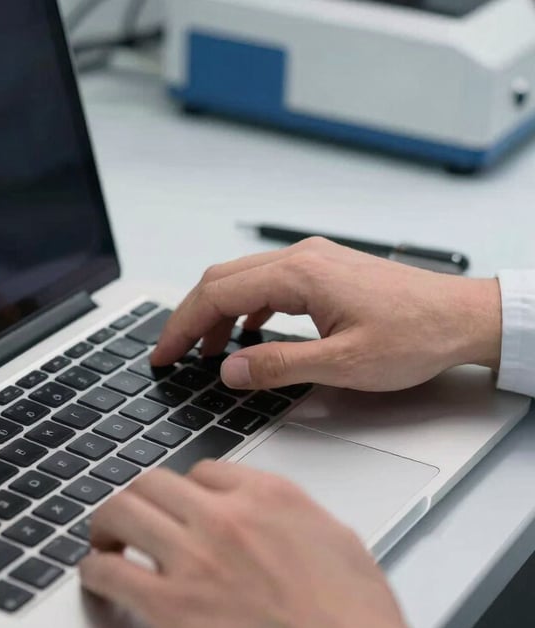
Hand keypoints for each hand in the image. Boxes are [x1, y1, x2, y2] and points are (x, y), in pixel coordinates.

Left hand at [80, 461, 414, 627]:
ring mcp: (196, 559)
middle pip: (154, 481)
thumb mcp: (336, 539)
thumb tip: (275, 515)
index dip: (186, 491)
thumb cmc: (358, 622)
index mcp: (269, 496)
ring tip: (105, 539)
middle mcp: (227, 516)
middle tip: (130, 516)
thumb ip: (294, 515)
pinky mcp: (174, 608)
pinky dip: (95, 570)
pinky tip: (96, 576)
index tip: (179, 508)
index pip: (204, 471)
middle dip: (137, 497)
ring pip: (124, 510)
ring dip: (106, 523)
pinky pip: (113, 572)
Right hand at [151, 237, 501, 392]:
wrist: (462, 317)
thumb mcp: (343, 365)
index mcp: (299, 275)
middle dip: (191, 316)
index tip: (164, 353)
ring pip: (243, 278)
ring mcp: (314, 260)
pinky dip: (246, 306)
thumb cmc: (415, 336)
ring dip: (218, 312)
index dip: (183, 326)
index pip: (217, 293)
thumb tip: (230, 369)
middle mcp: (302, 258)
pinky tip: (248, 332)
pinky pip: (269, 282)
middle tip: (172, 352)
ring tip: (207, 351)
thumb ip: (278, 366)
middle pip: (222, 279)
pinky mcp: (325, 270)